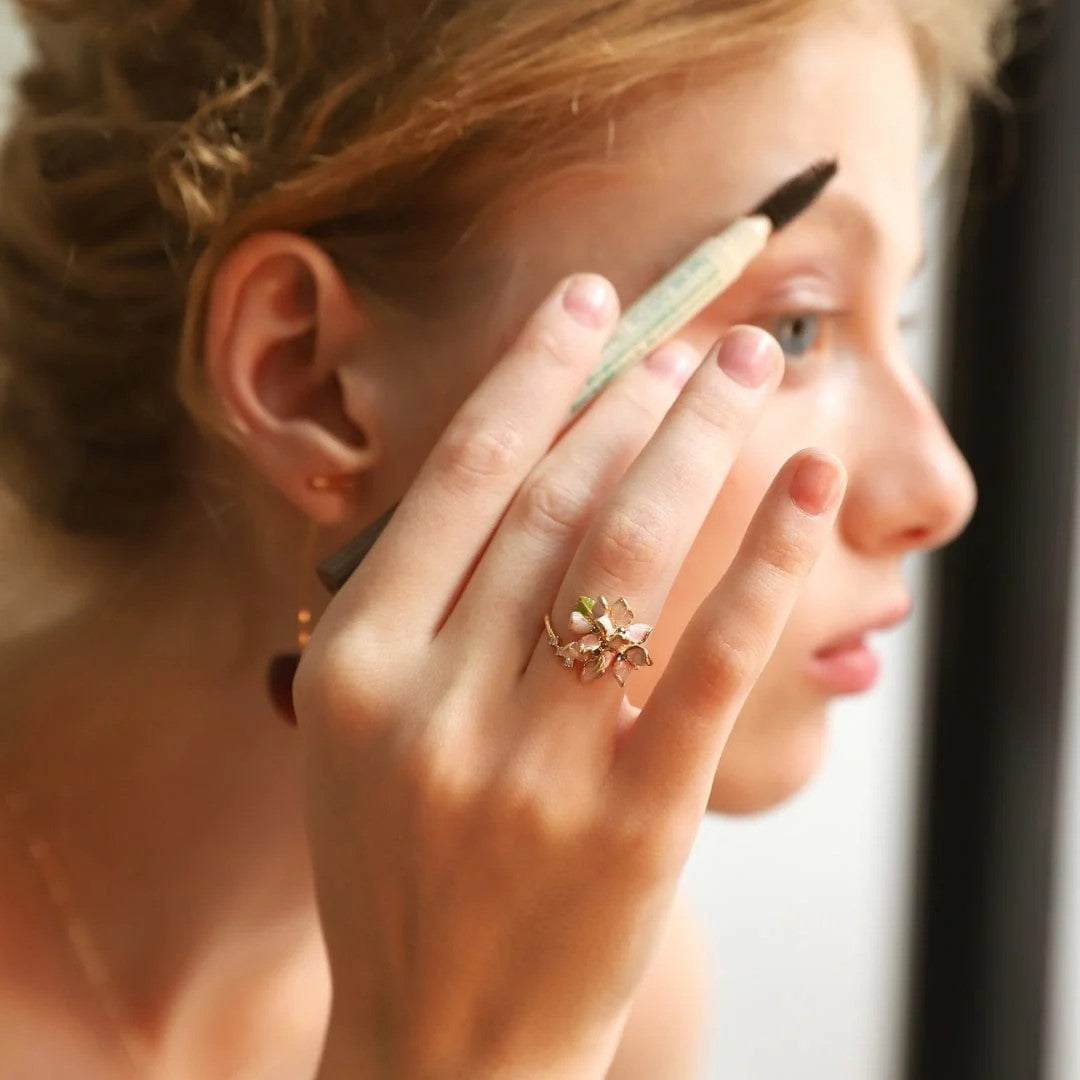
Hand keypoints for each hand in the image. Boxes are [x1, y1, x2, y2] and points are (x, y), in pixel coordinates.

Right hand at [294, 274, 845, 1078]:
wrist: (440, 1042)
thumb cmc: (398, 870)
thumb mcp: (360, 734)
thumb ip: (418, 611)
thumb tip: (516, 466)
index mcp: (353, 666)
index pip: (460, 479)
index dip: (531, 375)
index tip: (587, 305)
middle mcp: (434, 704)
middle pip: (555, 502)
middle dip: (636, 395)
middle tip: (700, 335)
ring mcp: (534, 768)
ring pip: (630, 559)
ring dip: (698, 446)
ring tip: (748, 375)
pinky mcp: (631, 825)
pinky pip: (708, 667)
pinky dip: (763, 564)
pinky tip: (801, 491)